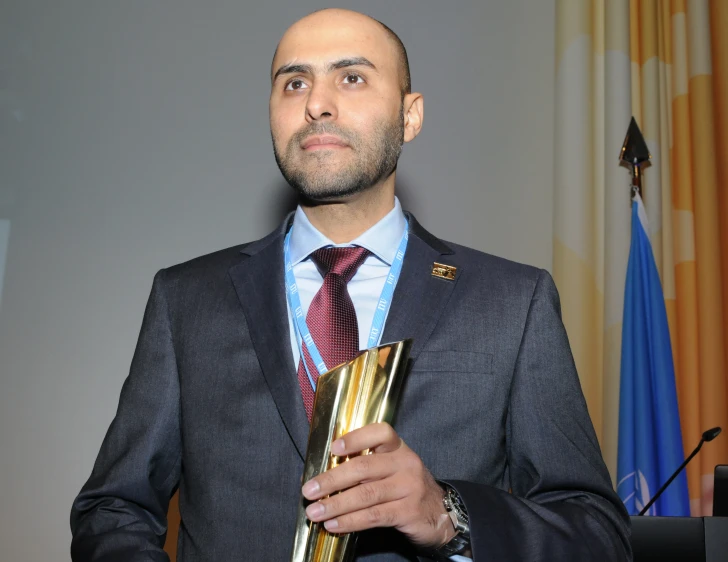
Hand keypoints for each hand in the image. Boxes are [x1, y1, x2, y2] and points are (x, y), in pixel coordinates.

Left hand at [301, 422, 455, 548]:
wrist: (440, 514)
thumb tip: (323, 474)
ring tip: (315, 512)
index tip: (334, 449)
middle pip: (364, 467)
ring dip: (336, 504)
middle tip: (309, 490)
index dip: (356, 438)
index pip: (381, 433)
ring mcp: (409, 488)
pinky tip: (333, 525)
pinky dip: (350, 521)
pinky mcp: (408, 512)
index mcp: (398, 448)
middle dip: (332, 480)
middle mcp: (405, 463)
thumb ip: (365, 466)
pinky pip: (374, 516)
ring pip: (366, 494)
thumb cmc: (405, 487)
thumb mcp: (392, 468)